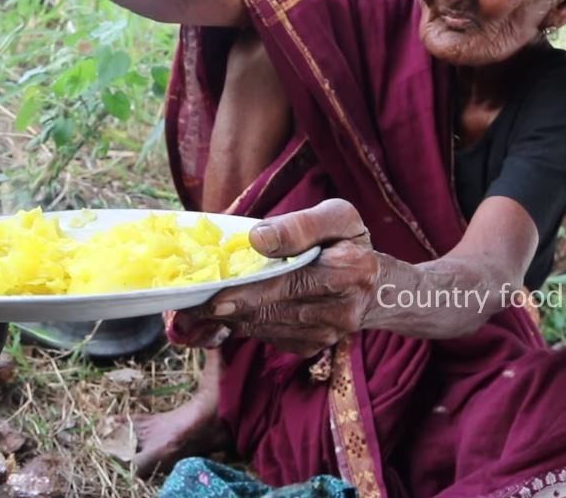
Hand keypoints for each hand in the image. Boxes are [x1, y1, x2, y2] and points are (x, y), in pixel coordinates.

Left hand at [186, 199, 379, 356]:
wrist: (377, 288)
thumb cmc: (350, 244)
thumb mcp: (338, 218)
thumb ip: (301, 225)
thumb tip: (258, 239)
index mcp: (349, 272)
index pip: (291, 284)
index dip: (250, 293)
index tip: (215, 297)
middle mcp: (340, 312)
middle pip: (271, 311)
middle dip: (226, 309)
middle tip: (188, 305)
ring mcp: (324, 335)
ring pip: (264, 327)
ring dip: (228, 320)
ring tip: (193, 310)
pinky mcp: (309, 347)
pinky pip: (267, 336)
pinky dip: (241, 325)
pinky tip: (221, 314)